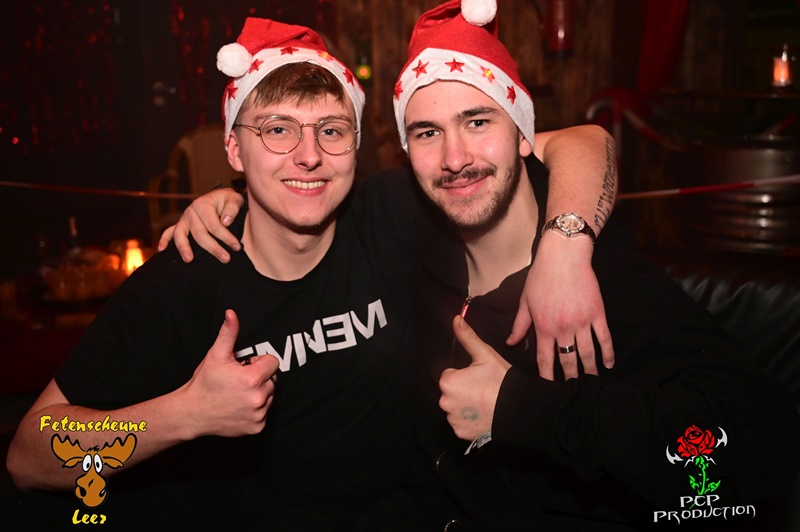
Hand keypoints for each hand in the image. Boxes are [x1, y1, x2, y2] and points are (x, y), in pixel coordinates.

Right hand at [157, 188, 244, 262]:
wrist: (220, 198)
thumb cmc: (227, 200)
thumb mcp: (234, 199)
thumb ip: (232, 208)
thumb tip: (225, 222)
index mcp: (202, 204)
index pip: (214, 225)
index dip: (226, 237)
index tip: (237, 247)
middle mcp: (190, 212)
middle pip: (199, 233)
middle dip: (213, 248)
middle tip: (226, 259)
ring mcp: (183, 219)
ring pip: (180, 235)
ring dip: (184, 248)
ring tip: (189, 260)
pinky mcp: (181, 225)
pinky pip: (169, 232)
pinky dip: (164, 240)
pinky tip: (161, 251)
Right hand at [181, 309, 278, 437]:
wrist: (192, 413)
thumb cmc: (204, 383)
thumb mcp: (216, 355)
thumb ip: (228, 333)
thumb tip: (231, 313)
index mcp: (252, 379)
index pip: (273, 363)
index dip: (258, 362)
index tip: (244, 366)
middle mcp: (259, 398)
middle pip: (273, 380)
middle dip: (259, 377)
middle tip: (239, 381)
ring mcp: (258, 415)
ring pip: (270, 396)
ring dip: (259, 393)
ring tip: (238, 393)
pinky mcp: (257, 427)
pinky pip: (264, 413)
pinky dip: (255, 410)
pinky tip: (239, 406)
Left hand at [439, 315, 510, 441]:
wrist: (518, 409)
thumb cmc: (501, 380)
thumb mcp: (484, 354)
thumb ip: (467, 337)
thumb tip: (455, 318)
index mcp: (448, 381)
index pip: (450, 375)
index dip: (464, 375)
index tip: (478, 378)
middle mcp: (445, 402)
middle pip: (451, 392)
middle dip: (462, 391)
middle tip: (482, 390)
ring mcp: (452, 419)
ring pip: (455, 408)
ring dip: (465, 406)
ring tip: (484, 403)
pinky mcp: (460, 433)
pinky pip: (460, 424)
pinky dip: (469, 421)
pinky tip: (482, 415)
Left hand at [506, 232, 613, 379]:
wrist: (564, 256)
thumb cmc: (541, 277)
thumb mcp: (525, 301)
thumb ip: (519, 325)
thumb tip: (511, 343)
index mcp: (543, 327)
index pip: (544, 359)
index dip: (546, 376)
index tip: (548, 389)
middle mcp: (563, 328)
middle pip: (567, 361)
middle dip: (569, 378)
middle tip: (572, 391)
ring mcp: (582, 321)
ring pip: (587, 354)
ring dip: (589, 370)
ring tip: (591, 383)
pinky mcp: (597, 313)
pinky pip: (604, 338)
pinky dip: (608, 353)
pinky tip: (608, 365)